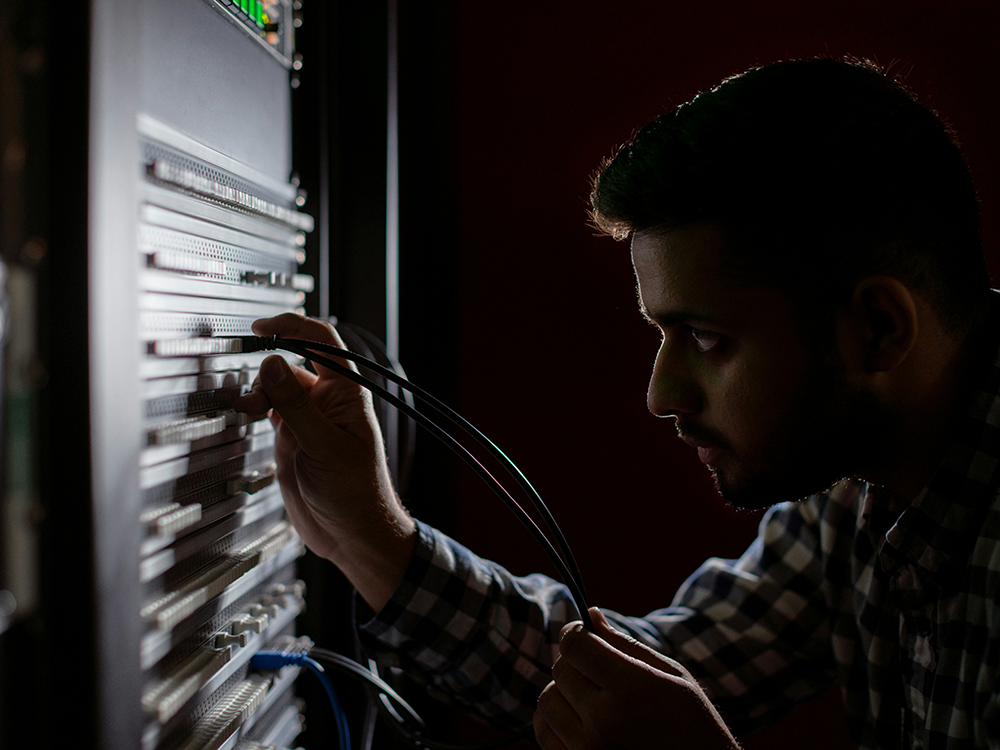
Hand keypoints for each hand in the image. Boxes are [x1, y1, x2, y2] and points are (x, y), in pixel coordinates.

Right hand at [234, 314, 415, 610]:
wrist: (352, 534)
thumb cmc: (356, 494)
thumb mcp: (323, 446)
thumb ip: (295, 405)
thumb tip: (272, 364)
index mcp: (346, 394)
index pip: (321, 343)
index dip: (292, 326)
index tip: (262, 327)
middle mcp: (327, 401)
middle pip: (289, 365)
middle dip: (266, 371)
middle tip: (251, 394)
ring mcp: (308, 420)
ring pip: (275, 389)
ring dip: (257, 393)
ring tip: (245, 409)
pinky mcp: (292, 439)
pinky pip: (269, 411)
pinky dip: (254, 409)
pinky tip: (244, 415)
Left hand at [534, 608, 739, 749]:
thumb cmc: (692, 722)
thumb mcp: (671, 675)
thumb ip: (625, 644)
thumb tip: (590, 615)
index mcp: (631, 688)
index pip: (575, 645)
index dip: (576, 632)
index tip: (583, 633)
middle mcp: (605, 720)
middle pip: (561, 670)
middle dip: (575, 661)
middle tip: (596, 668)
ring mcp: (588, 749)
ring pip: (547, 700)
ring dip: (563, 690)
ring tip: (589, 695)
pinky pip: (544, 733)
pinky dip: (553, 719)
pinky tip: (576, 716)